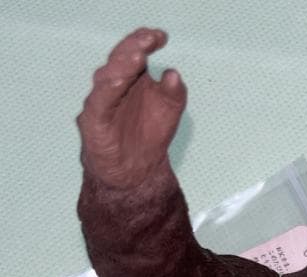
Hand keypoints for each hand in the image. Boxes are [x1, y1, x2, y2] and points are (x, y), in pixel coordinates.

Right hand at [76, 27, 185, 188]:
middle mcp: (114, 84)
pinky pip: (99, 101)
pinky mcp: (93, 120)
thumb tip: (174, 75)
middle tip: (149, 40)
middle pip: (120, 60)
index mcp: (131, 77)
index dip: (145, 41)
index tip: (161, 37)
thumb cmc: (149, 135)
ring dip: (122, 66)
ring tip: (138, 56)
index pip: (135, 52)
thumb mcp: (170, 111)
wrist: (136, 171)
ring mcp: (102, 100)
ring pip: (107, 77)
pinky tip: (120, 80)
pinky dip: (108, 89)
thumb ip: (174, 92)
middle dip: (134, 48)